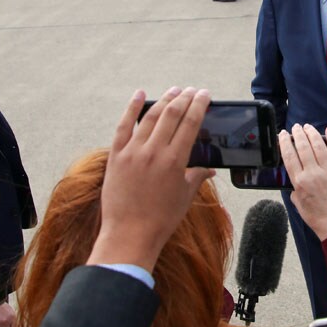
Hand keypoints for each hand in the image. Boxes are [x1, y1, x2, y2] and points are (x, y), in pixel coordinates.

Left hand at [86, 88, 213, 270]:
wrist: (130, 234)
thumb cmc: (161, 219)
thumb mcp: (185, 197)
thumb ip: (197, 177)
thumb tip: (209, 169)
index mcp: (175, 161)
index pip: (190, 123)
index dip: (199, 105)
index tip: (205, 95)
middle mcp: (154, 152)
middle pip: (172, 114)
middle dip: (184, 98)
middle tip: (192, 91)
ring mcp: (133, 152)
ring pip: (150, 116)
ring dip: (164, 100)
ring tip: (173, 91)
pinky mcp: (116, 156)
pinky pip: (124, 126)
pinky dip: (132, 108)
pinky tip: (139, 95)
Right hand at [281, 125, 326, 240]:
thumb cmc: (317, 216)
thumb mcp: (297, 203)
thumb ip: (294, 187)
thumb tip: (295, 175)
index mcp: (300, 182)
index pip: (290, 156)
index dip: (285, 142)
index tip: (283, 135)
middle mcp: (313, 174)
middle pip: (303, 147)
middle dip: (297, 134)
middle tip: (295, 127)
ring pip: (318, 145)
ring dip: (312, 133)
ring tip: (307, 127)